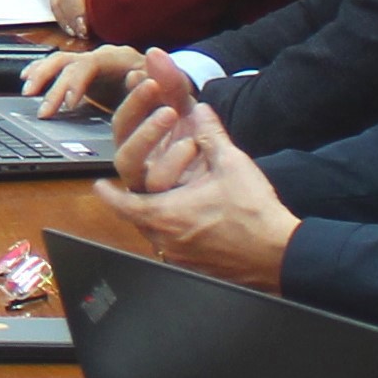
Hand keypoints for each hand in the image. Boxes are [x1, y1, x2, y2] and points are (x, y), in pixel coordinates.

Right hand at [23, 41, 167, 114]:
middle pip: (70, 62)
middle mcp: (103, 57)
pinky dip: (40, 70)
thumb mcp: (175, 90)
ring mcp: (92, 64)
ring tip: (28, 94)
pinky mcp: (85, 75)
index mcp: (121, 58)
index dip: (76, 81)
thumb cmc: (172, 93)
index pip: (90, 63)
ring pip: (59, 61)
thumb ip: (167, 80)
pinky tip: (27, 79)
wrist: (170, 92)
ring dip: (41, 76)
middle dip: (53, 86)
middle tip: (45, 111)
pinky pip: (57, 66)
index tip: (69, 103)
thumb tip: (145, 68)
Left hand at [86, 98, 297, 287]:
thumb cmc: (253, 212)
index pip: (122, 203)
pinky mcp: (195, 266)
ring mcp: (179, 257)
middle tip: (128, 190)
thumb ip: (210, 134)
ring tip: (160, 201)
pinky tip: (188, 221)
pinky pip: (173, 248)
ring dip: (155, 216)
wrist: (278, 255)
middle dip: (133, 201)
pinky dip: (173, 232)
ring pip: (156, 234)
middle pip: (137, 219)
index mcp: (164, 213)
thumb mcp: (230, 164)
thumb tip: (200, 110)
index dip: (109, 194)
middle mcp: (165, 240)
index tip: (99, 186)